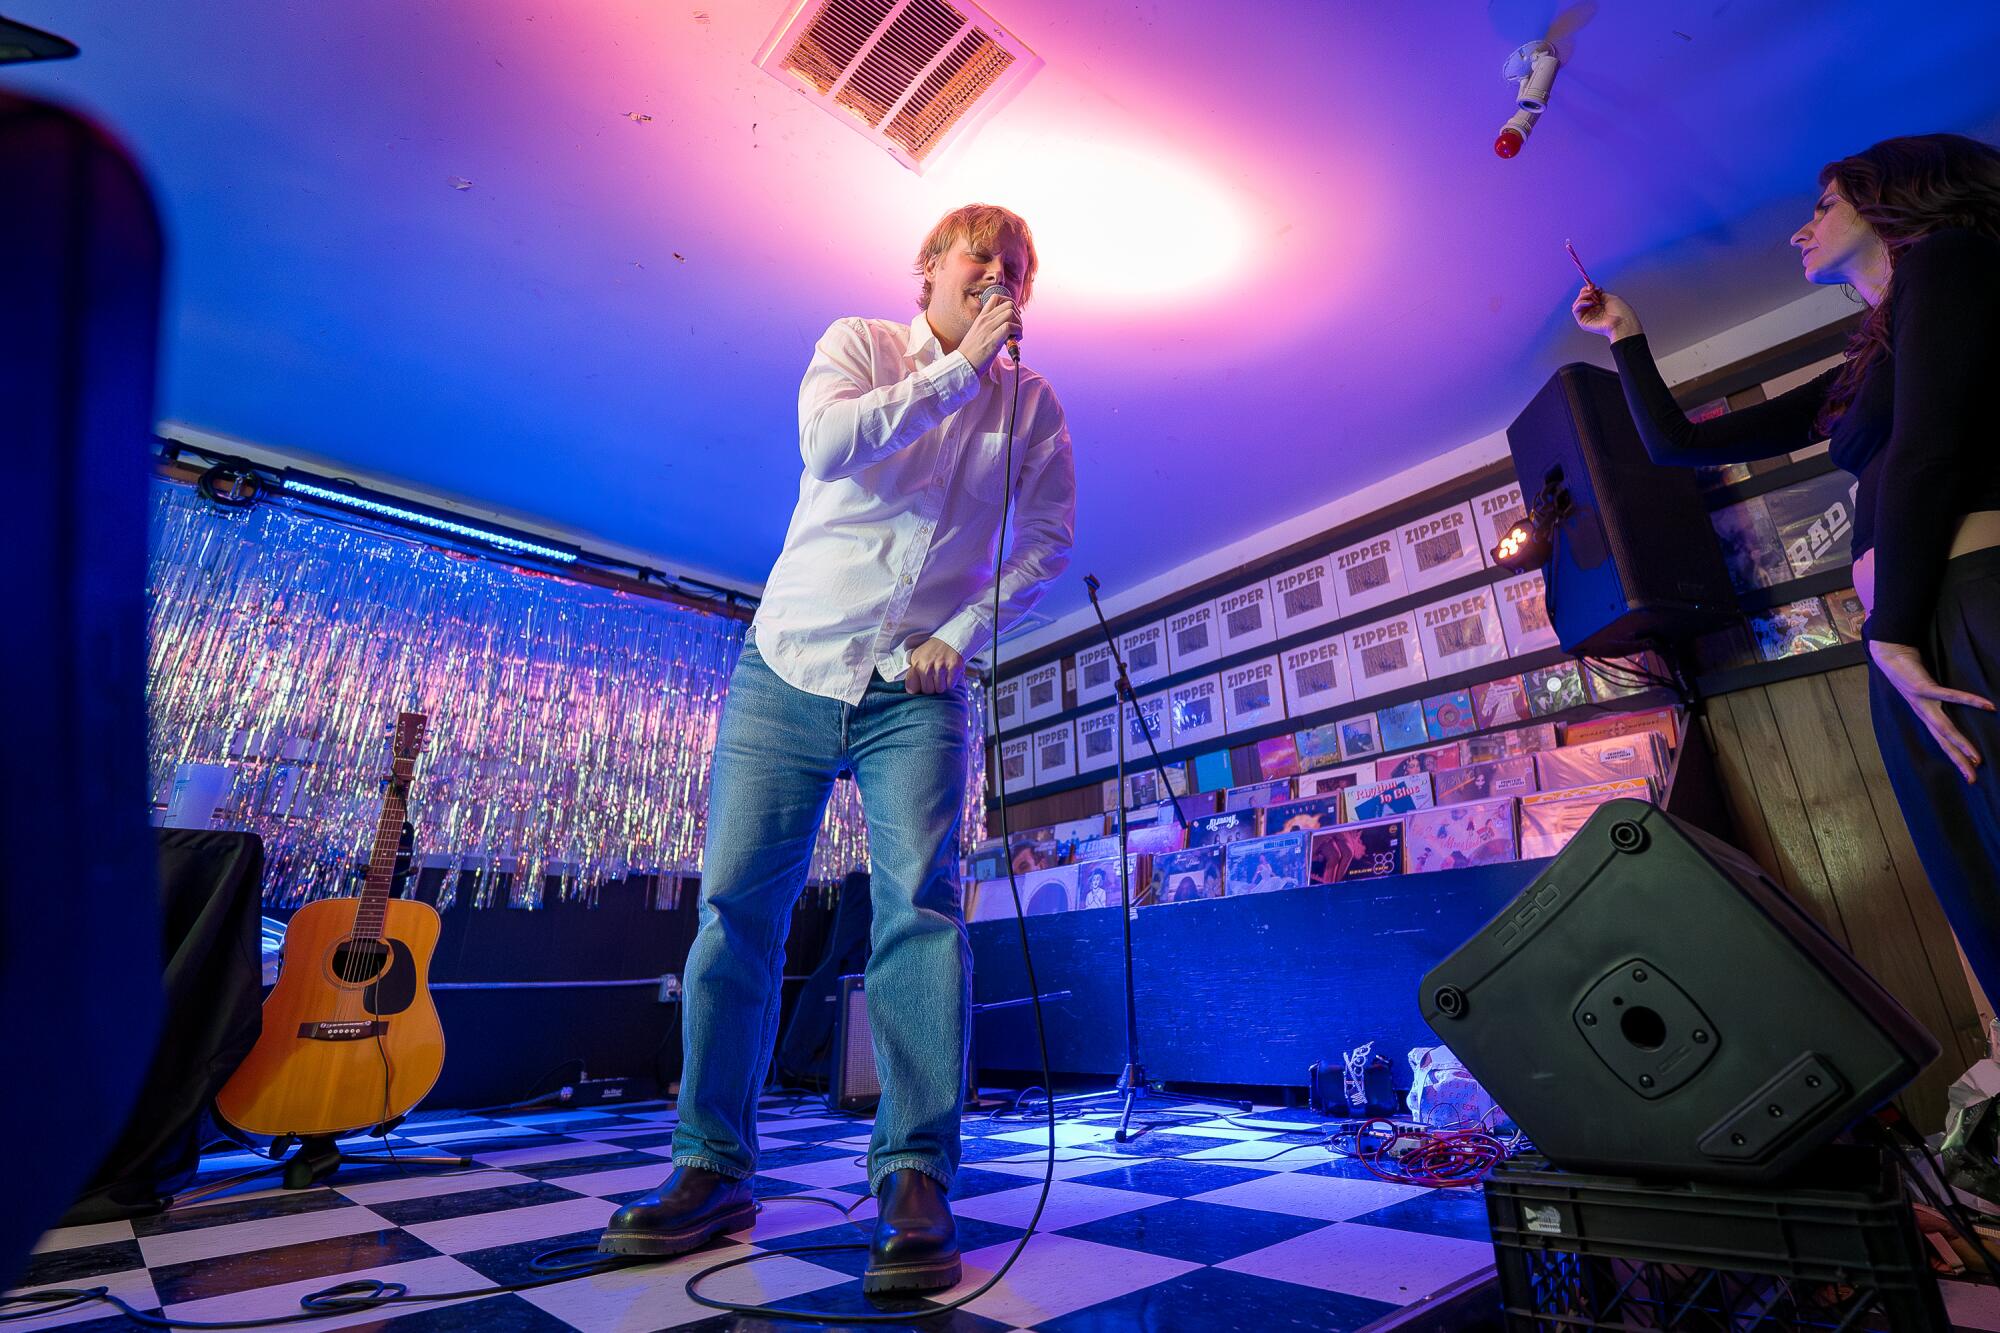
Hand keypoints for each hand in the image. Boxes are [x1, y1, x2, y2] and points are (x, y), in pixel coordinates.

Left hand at [905, 637, 964, 694]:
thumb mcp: (918, 656)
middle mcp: (927, 666)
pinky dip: (951, 682)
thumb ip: (913, 671)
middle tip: (935, 678)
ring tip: (943, 674)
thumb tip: (911, 689)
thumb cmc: (934, 650)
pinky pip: (950, 685)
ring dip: (942, 684)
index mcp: (916, 663)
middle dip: (932, 687)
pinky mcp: (954, 668)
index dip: (917, 689)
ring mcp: (941, 667)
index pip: (912, 688)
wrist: (951, 639)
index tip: (921, 686)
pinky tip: (950, 673)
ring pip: (940, 689)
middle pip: (928, 691)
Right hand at [960, 294, 1019, 375]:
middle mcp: (985, 320)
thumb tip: (1005, 327)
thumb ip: (989, 327)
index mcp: (981, 318)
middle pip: (1008, 304)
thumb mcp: (977, 333)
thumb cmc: (971, 353)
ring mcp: (988, 328)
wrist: (963, 365)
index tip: (1013, 315)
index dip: (1009, 303)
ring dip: (1019, 323)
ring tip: (1017, 334)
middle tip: (1017, 326)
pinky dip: (1018, 332)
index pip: (996, 298)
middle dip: (1018, 314)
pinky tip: (1016, 340)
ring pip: (1010, 313)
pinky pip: (1010, 327)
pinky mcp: (993, 339)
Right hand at [1570, 284, 1641, 341]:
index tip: (1593, 285)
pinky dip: (1580, 303)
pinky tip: (1590, 302)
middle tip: (1591, 289)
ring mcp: (1588, 317)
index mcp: (1600, 307)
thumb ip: (1599, 294)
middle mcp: (1593, 312)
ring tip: (1592, 295)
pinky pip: (1576, 310)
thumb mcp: (1610, 298)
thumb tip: (1592, 290)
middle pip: (1581, 299)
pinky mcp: (1583, 322)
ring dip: (1582, 296)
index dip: (1588, 289)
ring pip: (1577, 304)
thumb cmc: (1620, 311)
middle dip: (1585, 292)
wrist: (1623, 322)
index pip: (1588, 296)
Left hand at [1869, 639, 1994, 782]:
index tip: (1969, 774)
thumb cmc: (1913, 673)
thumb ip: (1941, 701)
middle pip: (1943, 741)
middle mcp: (1923, 713)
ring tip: (1976, 757)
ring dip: (1960, 744)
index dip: (1955, 757)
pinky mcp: (1923, 687)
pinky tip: (1988, 706)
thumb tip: (1959, 709)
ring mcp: (1922, 702)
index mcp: (1925, 716)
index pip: (1942, 741)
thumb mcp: (1928, 692)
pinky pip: (1949, 695)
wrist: (1890, 655)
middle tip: (1972, 778)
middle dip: (1957, 760)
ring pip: (1943, 728)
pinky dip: (1969, 700)